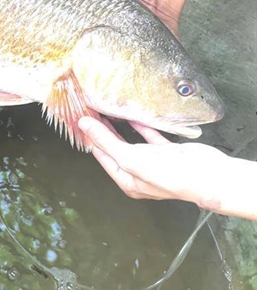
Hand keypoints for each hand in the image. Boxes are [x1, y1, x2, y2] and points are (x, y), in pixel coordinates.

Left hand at [77, 116, 228, 204]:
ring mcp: (152, 162)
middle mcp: (137, 173)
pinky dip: (141, 125)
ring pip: (130, 141)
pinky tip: (133, 114)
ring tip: (107, 109)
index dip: (90, 135)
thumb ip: (106, 140)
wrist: (208, 175)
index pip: (101, 154)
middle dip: (102, 130)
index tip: (82, 117)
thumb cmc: (168, 173)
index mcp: (125, 180)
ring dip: (119, 127)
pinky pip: (149, 136)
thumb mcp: (130, 158)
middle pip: (113, 147)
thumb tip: (83, 124)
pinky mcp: (167, 152)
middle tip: (91, 110)